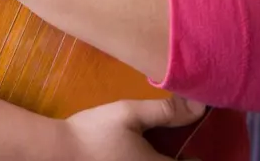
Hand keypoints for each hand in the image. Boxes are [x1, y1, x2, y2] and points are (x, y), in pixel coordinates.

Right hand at [63, 96, 204, 160]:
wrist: (60, 151)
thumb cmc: (96, 132)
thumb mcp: (129, 113)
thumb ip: (164, 110)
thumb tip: (199, 105)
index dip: (198, 153)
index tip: (197, 133)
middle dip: (183, 155)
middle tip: (182, 136)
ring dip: (167, 155)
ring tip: (166, 139)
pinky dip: (153, 156)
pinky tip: (144, 147)